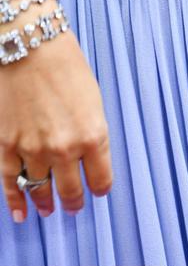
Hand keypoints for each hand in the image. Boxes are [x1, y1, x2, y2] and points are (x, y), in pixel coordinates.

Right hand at [0, 25, 111, 221]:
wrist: (33, 51)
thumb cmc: (69, 71)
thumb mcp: (95, 104)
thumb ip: (92, 134)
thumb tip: (90, 158)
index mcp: (94, 137)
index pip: (100, 179)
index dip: (99, 189)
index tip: (98, 192)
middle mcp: (65, 149)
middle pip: (70, 190)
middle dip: (74, 201)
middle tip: (75, 207)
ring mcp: (33, 149)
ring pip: (40, 188)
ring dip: (45, 202)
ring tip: (49, 209)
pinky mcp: (8, 145)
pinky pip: (11, 181)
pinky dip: (15, 200)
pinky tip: (20, 214)